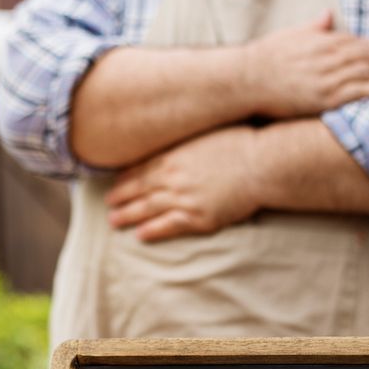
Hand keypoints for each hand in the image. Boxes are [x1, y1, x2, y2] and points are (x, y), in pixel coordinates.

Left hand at [105, 126, 258, 242]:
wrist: (262, 163)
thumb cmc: (240, 143)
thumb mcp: (206, 133)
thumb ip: (186, 142)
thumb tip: (176, 145)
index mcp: (174, 155)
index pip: (140, 167)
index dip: (125, 178)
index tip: (114, 183)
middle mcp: (173, 176)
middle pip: (138, 189)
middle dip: (120, 197)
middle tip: (107, 204)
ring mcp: (184, 198)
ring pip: (147, 208)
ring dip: (128, 215)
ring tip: (113, 221)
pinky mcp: (198, 217)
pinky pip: (169, 226)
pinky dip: (152, 230)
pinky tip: (140, 235)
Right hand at [240, 10, 368, 116]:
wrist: (245, 78)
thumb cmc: (267, 57)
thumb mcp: (293, 36)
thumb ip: (315, 28)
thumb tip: (327, 16)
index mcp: (326, 42)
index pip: (366, 43)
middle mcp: (330, 58)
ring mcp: (327, 78)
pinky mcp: (321, 98)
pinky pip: (355, 93)